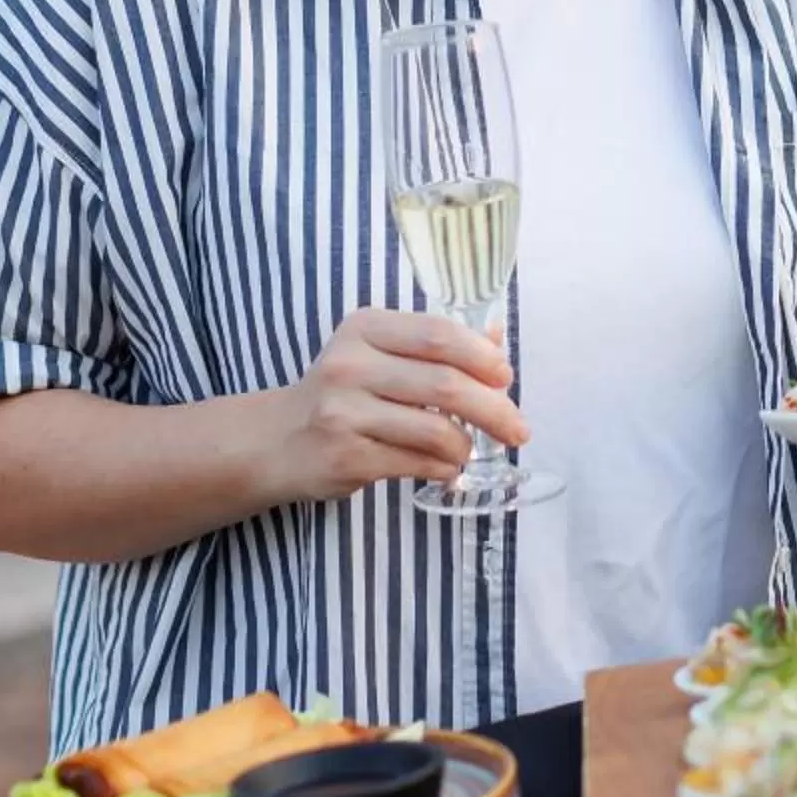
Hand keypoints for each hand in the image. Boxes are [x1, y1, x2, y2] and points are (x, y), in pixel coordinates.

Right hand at [277, 309, 529, 500]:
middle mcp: (350, 365)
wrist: (277, 439)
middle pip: (444, 384)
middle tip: (519, 428)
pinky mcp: (344, 456)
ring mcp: (344, 413)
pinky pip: (414, 463)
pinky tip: (444, 467)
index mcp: (365, 328)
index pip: (438, 334)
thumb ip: (434, 346)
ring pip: (433, 429)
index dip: (482, 356)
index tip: (506, 377)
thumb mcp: (378, 353)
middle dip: (494, 409)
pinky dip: (442, 468)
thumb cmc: (342, 392)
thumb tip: (497, 338)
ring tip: (469, 451)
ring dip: (465, 445)